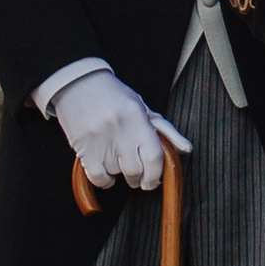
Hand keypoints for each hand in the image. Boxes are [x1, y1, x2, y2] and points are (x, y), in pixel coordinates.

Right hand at [50, 66, 168, 190]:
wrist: (77, 84)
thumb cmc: (114, 96)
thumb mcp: (142, 107)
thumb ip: (166, 130)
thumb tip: (186, 149)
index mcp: (138, 117)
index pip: (154, 156)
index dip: (156, 174)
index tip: (153, 181)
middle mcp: (121, 129)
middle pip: (136, 171)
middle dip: (139, 180)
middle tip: (138, 177)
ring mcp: (101, 139)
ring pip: (117, 173)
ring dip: (119, 174)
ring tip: (117, 161)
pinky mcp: (83, 148)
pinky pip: (98, 177)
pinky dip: (105, 181)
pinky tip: (106, 174)